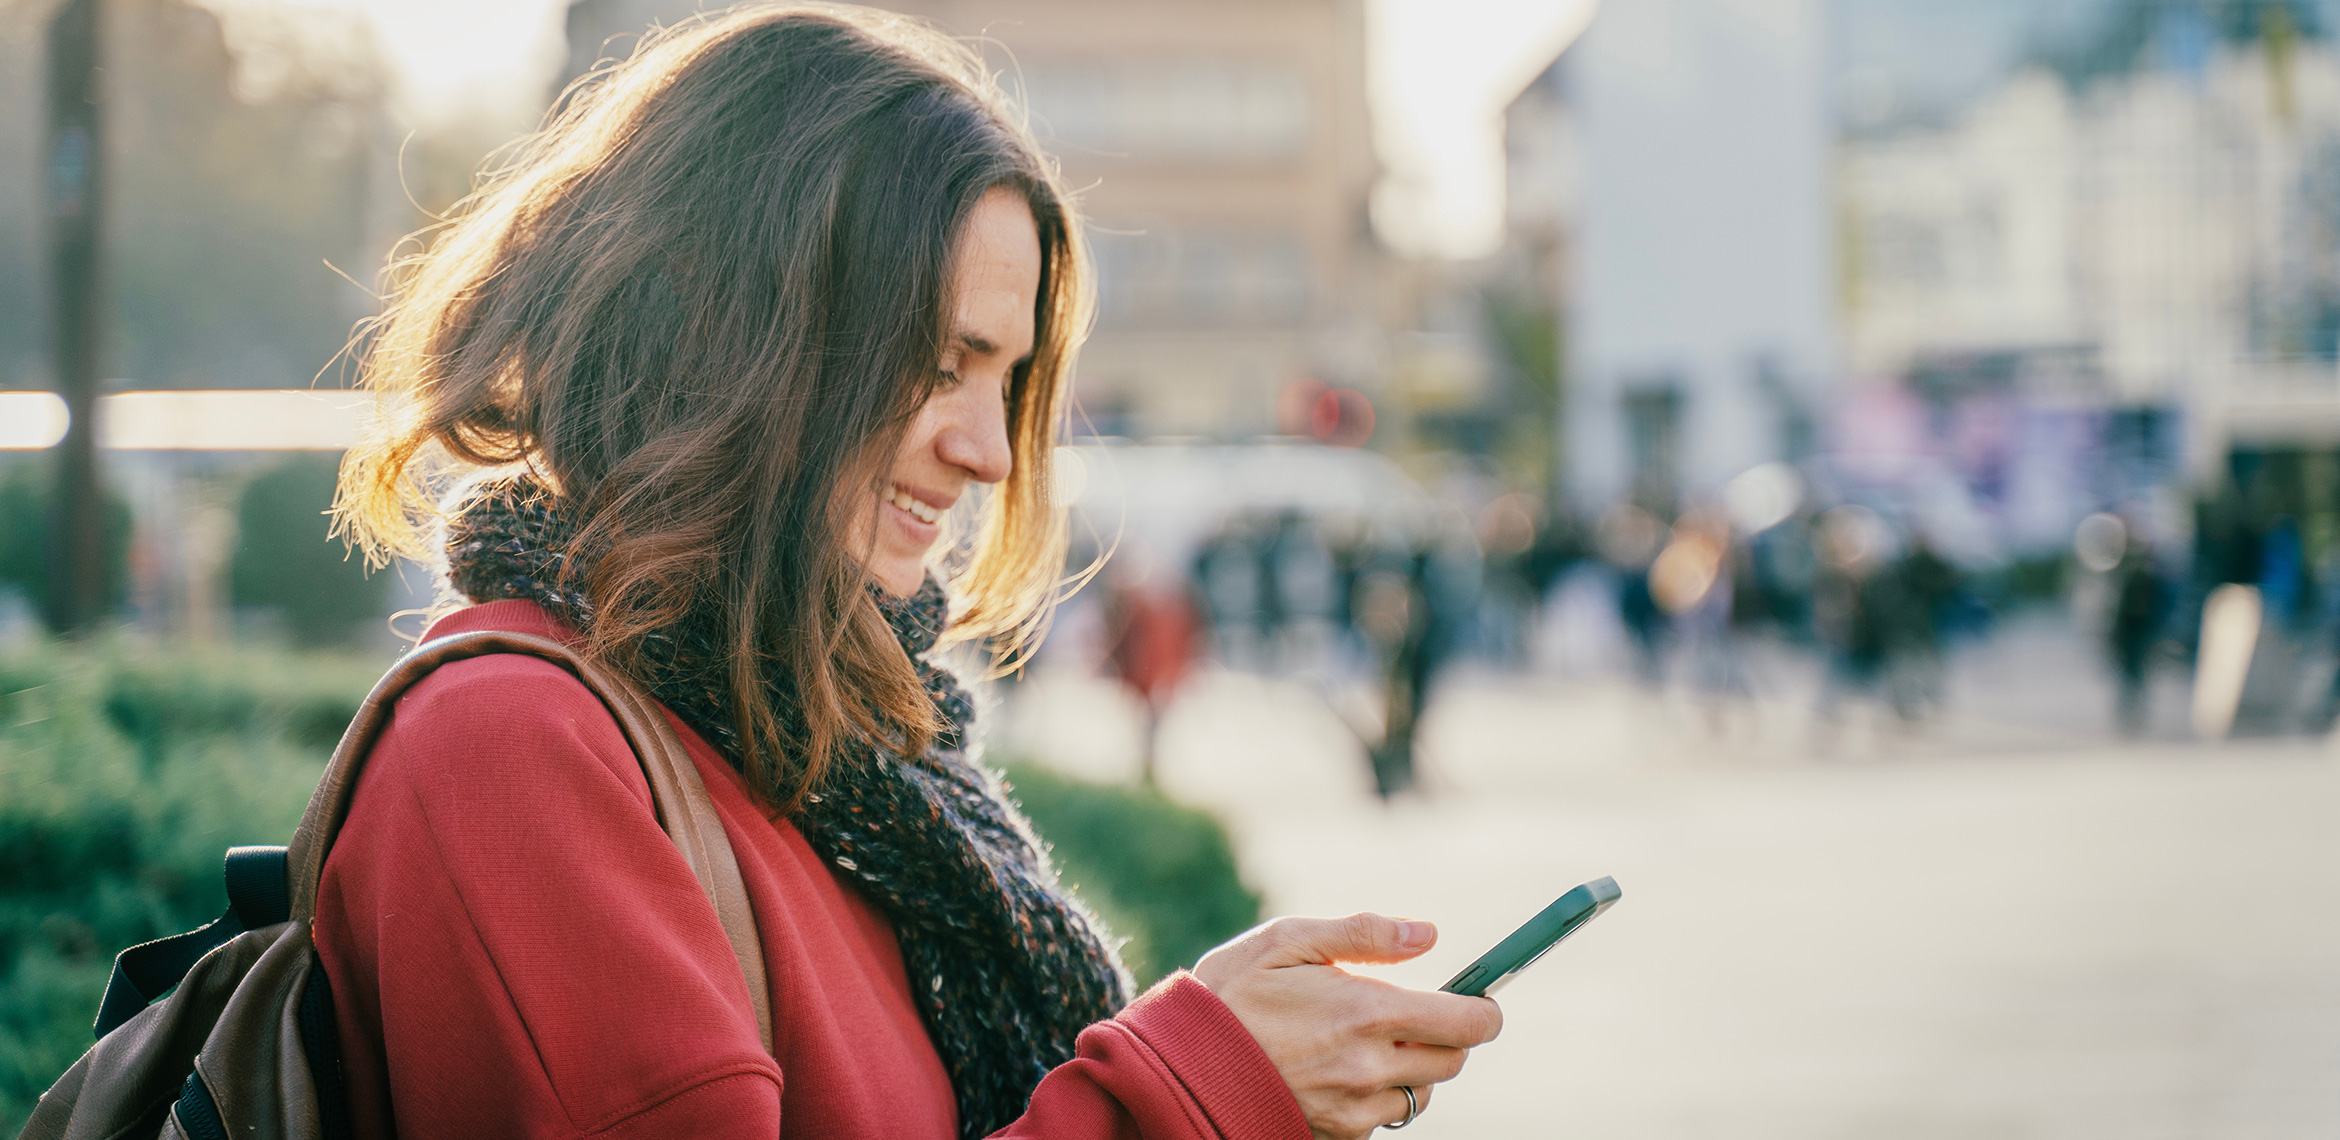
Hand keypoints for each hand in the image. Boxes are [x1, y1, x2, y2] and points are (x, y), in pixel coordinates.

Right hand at [1192, 914, 1501, 1139]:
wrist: (1179, 1063)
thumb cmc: (1231, 992)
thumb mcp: (1287, 940)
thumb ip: (1363, 934)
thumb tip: (1427, 934)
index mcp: (1366, 1012)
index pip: (1468, 1024)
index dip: (1482, 1008)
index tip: (1474, 997)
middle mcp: (1369, 1066)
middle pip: (1453, 1060)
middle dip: (1445, 1034)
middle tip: (1408, 1011)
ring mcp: (1354, 1106)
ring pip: (1422, 1093)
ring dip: (1413, 1067)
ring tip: (1367, 1040)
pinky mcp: (1337, 1132)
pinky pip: (1384, 1117)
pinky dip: (1378, 1094)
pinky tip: (1340, 1068)